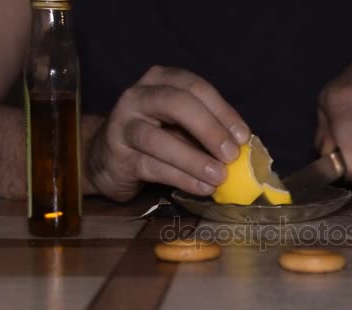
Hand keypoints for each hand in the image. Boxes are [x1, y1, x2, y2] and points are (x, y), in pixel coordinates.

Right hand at [86, 66, 250, 201]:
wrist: (107, 158)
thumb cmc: (155, 136)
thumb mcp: (181, 124)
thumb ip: (206, 128)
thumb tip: (242, 146)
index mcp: (160, 80)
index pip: (195, 87)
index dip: (223, 111)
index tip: (243, 137)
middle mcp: (138, 96)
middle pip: (177, 104)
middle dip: (209, 129)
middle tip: (231, 154)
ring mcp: (123, 125)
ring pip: (160, 139)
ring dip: (194, 159)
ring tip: (219, 176)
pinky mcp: (117, 156)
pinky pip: (153, 167)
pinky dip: (182, 178)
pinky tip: (203, 187)